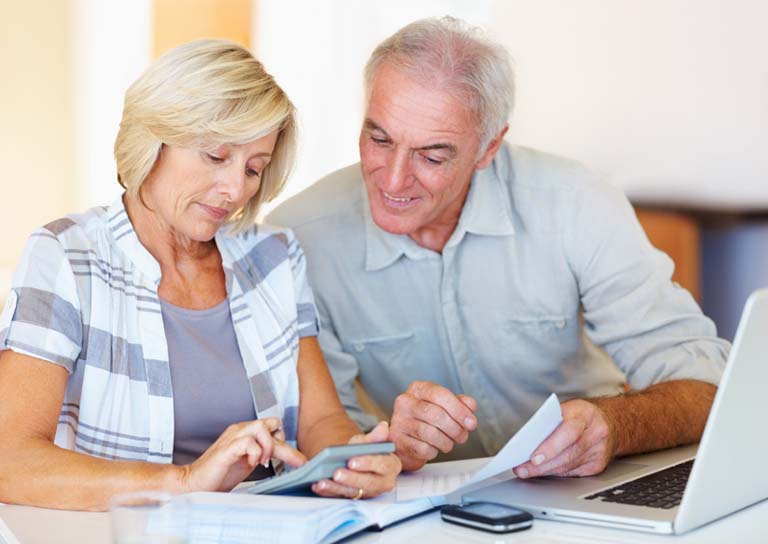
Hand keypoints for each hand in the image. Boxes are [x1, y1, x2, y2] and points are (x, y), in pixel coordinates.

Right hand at [181, 418, 306, 491]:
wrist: (195, 483)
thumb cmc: (220, 473)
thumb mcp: (249, 462)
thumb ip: (264, 454)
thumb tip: (287, 456)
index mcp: (245, 432)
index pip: (273, 425)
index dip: (283, 440)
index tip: (290, 459)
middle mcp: (240, 430)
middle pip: (271, 423)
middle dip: (281, 442)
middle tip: (282, 460)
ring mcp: (232, 437)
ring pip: (261, 427)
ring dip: (268, 446)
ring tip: (263, 462)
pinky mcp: (226, 449)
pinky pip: (248, 442)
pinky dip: (255, 453)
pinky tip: (251, 464)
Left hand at [311, 421, 401, 498]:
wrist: (354, 460)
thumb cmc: (364, 450)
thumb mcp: (368, 441)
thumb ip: (375, 436)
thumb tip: (383, 426)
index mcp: (391, 466)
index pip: (383, 466)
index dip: (367, 463)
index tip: (352, 460)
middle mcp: (384, 483)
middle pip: (369, 483)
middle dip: (351, 478)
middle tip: (336, 473)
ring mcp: (369, 493)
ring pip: (354, 492)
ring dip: (337, 487)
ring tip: (322, 481)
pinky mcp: (355, 499)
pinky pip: (341, 497)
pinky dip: (329, 491)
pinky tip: (318, 485)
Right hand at [388, 381, 477, 470]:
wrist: (407, 439)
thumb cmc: (428, 420)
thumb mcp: (445, 407)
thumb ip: (460, 403)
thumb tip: (470, 405)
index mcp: (418, 389)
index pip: (440, 394)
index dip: (459, 410)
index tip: (471, 423)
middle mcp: (405, 402)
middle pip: (436, 415)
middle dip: (455, 429)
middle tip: (462, 436)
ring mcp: (398, 421)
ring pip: (430, 434)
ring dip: (446, 442)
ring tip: (449, 443)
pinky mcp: (396, 440)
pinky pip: (422, 448)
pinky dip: (434, 451)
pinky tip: (434, 448)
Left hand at [513, 399, 614, 478]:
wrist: (611, 422)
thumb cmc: (581, 415)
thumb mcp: (567, 409)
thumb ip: (550, 422)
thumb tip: (528, 441)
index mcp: (585, 413)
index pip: (568, 431)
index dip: (550, 446)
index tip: (533, 457)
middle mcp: (595, 432)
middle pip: (568, 453)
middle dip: (543, 464)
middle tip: (523, 469)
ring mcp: (599, 450)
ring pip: (568, 465)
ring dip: (545, 470)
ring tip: (527, 471)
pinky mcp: (598, 464)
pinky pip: (573, 471)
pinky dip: (556, 472)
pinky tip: (544, 471)